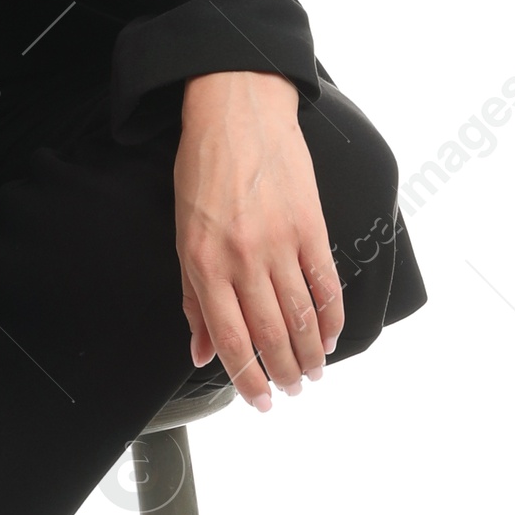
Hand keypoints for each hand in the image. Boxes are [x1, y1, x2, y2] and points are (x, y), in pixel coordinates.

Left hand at [173, 70, 342, 410]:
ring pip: (302, 316)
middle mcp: (242, 258)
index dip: (248, 379)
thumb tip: (199, 351)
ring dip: (310, 354)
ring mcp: (279, 241)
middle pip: (271, 335)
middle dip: (283, 373)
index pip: (231, 339)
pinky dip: (332, 317)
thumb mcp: (182, 235)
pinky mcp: (310, 225)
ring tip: (312, 374)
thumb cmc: (203, 171)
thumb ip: (194, 298)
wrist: (236, 111)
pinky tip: (330, 337)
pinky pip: (327, 283)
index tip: (261, 402)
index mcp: (205, 262)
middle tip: (292, 392)